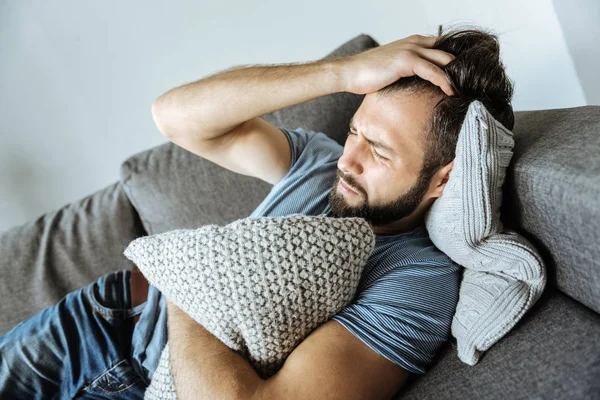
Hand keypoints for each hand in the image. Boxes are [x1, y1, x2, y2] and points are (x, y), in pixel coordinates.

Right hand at [336, 34, 455, 95]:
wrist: (349, 72)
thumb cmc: (368, 74)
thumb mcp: (394, 69)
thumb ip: (410, 71)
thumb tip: (422, 86)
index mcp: (414, 43)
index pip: (443, 48)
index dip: (455, 62)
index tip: (465, 78)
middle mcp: (416, 42)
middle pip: (449, 52)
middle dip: (462, 67)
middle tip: (472, 84)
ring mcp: (412, 49)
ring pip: (445, 60)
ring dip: (458, 75)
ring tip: (467, 90)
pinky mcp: (407, 60)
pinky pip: (433, 71)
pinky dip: (444, 81)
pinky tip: (451, 92)